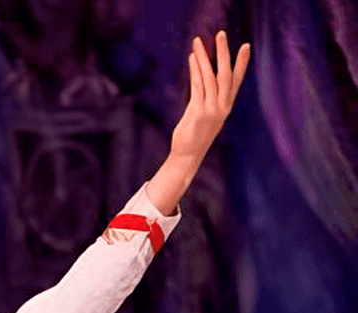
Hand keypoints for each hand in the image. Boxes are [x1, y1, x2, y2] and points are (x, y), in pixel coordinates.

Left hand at [143, 31, 249, 214]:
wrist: (188, 156)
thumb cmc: (193, 134)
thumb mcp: (201, 112)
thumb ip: (203, 95)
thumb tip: (200, 77)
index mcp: (225, 106)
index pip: (236, 80)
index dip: (241, 63)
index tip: (246, 46)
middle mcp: (222, 106)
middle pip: (225, 74)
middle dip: (223, 53)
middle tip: (221, 34)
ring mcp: (212, 109)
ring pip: (209, 78)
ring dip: (203, 58)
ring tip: (198, 42)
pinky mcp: (199, 113)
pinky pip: (198, 87)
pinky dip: (195, 71)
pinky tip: (191, 59)